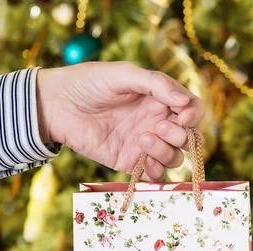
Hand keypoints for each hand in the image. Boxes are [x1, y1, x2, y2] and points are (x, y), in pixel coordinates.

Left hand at [36, 61, 205, 180]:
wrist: (59, 105)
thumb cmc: (90, 82)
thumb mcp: (124, 74)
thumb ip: (156, 85)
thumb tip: (184, 102)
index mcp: (159, 98)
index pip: (192, 110)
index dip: (193, 115)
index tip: (181, 115)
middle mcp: (155, 122)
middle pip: (187, 137)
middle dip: (180, 135)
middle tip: (158, 127)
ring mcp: (143, 144)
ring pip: (174, 158)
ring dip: (166, 152)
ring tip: (142, 139)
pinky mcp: (128, 162)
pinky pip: (153, 174)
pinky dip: (155, 172)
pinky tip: (142, 161)